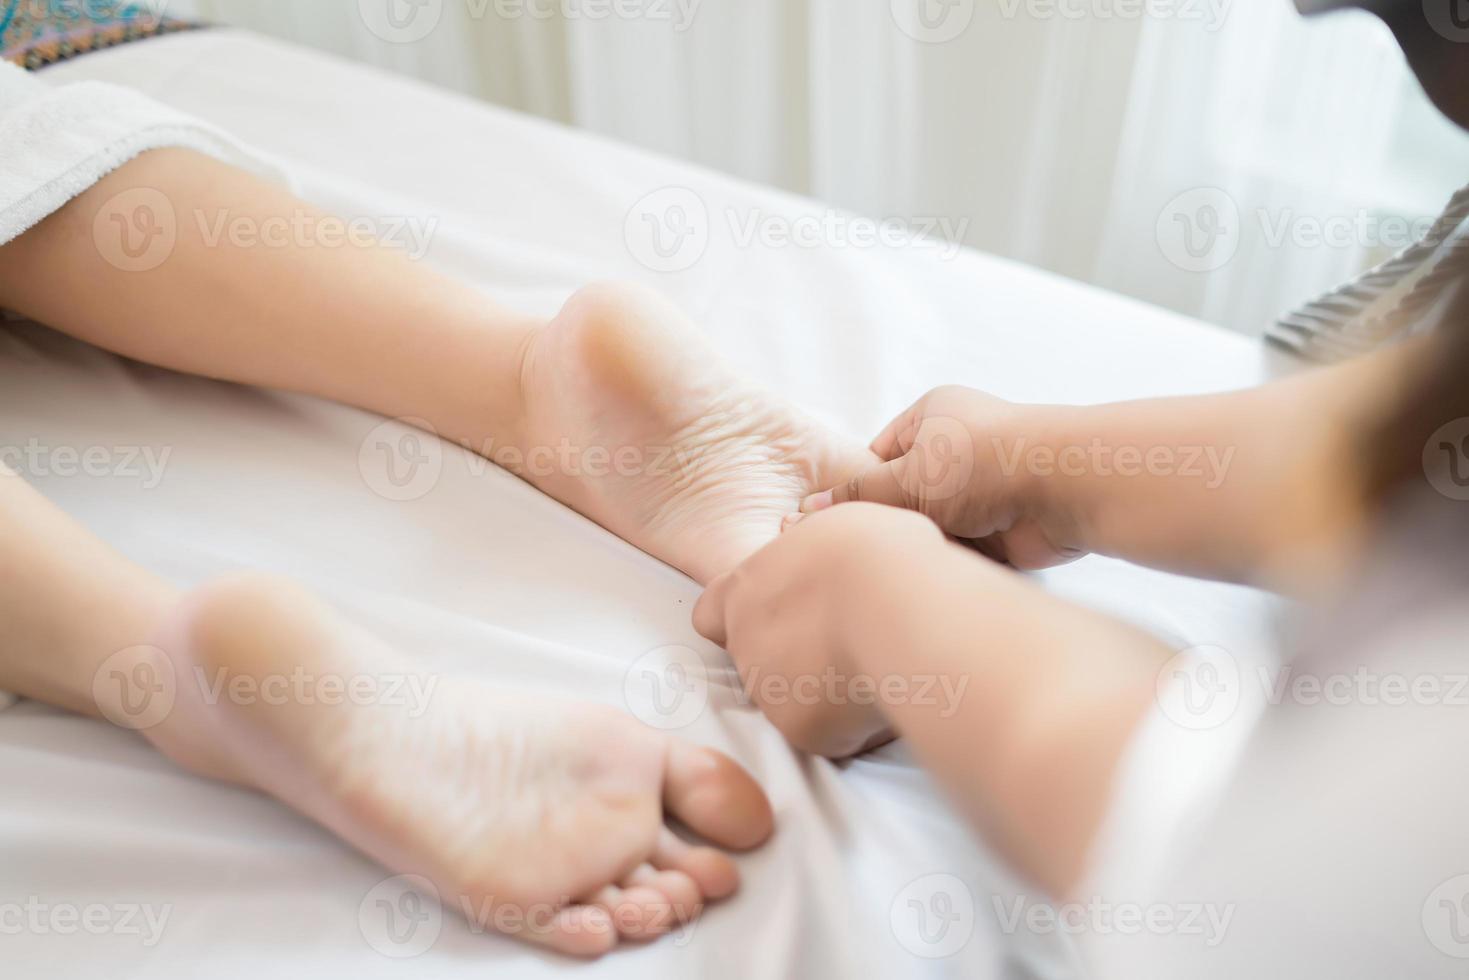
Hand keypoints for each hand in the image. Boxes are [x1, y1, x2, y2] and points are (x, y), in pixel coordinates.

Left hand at [693, 504, 944, 758]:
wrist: (898, 607)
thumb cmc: (877, 555)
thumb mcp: (836, 530)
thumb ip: (813, 556)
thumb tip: (830, 563)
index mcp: (746, 585)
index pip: (712, 613)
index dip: (738, 621)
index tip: (780, 619)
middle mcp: (744, 638)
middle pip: (757, 658)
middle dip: (793, 660)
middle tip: (846, 644)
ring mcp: (765, 686)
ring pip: (791, 699)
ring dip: (823, 692)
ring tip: (874, 664)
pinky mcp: (797, 728)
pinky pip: (828, 733)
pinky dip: (853, 724)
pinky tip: (884, 694)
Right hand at [800, 386, 1084, 569]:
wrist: (1065, 487)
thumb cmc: (984, 462)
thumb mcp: (907, 476)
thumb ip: (858, 497)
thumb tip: (805, 511)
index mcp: (932, 418)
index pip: (876, 457)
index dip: (857, 490)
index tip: (834, 523)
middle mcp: (956, 450)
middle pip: (904, 496)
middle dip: (893, 523)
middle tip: (865, 550)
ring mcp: (980, 491)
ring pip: (931, 528)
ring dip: (924, 544)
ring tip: (903, 564)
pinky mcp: (1000, 530)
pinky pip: (960, 552)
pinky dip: (950, 564)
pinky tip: (936, 576)